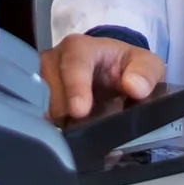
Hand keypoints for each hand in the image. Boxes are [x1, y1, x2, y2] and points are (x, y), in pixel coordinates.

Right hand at [39, 33, 163, 123]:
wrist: (114, 73)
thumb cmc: (126, 66)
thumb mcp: (146, 64)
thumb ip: (145, 73)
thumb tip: (134, 86)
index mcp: (80, 47)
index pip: (73, 64)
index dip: (75, 87)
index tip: (80, 110)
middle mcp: (55, 60)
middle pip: (49, 87)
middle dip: (63, 110)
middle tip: (79, 130)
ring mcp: (42, 79)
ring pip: (39, 103)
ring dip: (57, 121)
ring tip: (74, 134)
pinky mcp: (37, 98)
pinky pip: (37, 114)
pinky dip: (51, 127)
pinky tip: (64, 137)